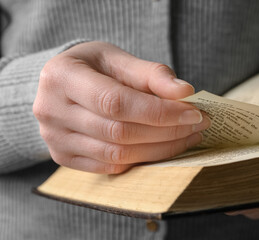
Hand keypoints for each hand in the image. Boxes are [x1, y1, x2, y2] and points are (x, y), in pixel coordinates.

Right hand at [33, 41, 209, 173]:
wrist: (63, 84)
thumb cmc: (94, 67)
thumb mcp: (118, 59)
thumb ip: (151, 74)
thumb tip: (185, 92)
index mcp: (62, 77)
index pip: (117, 102)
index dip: (159, 111)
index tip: (194, 113)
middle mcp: (51, 110)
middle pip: (119, 132)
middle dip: (167, 132)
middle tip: (198, 124)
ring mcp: (55, 139)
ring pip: (117, 154)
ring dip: (160, 149)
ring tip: (188, 136)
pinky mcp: (63, 157)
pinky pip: (109, 167)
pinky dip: (142, 159)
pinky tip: (163, 148)